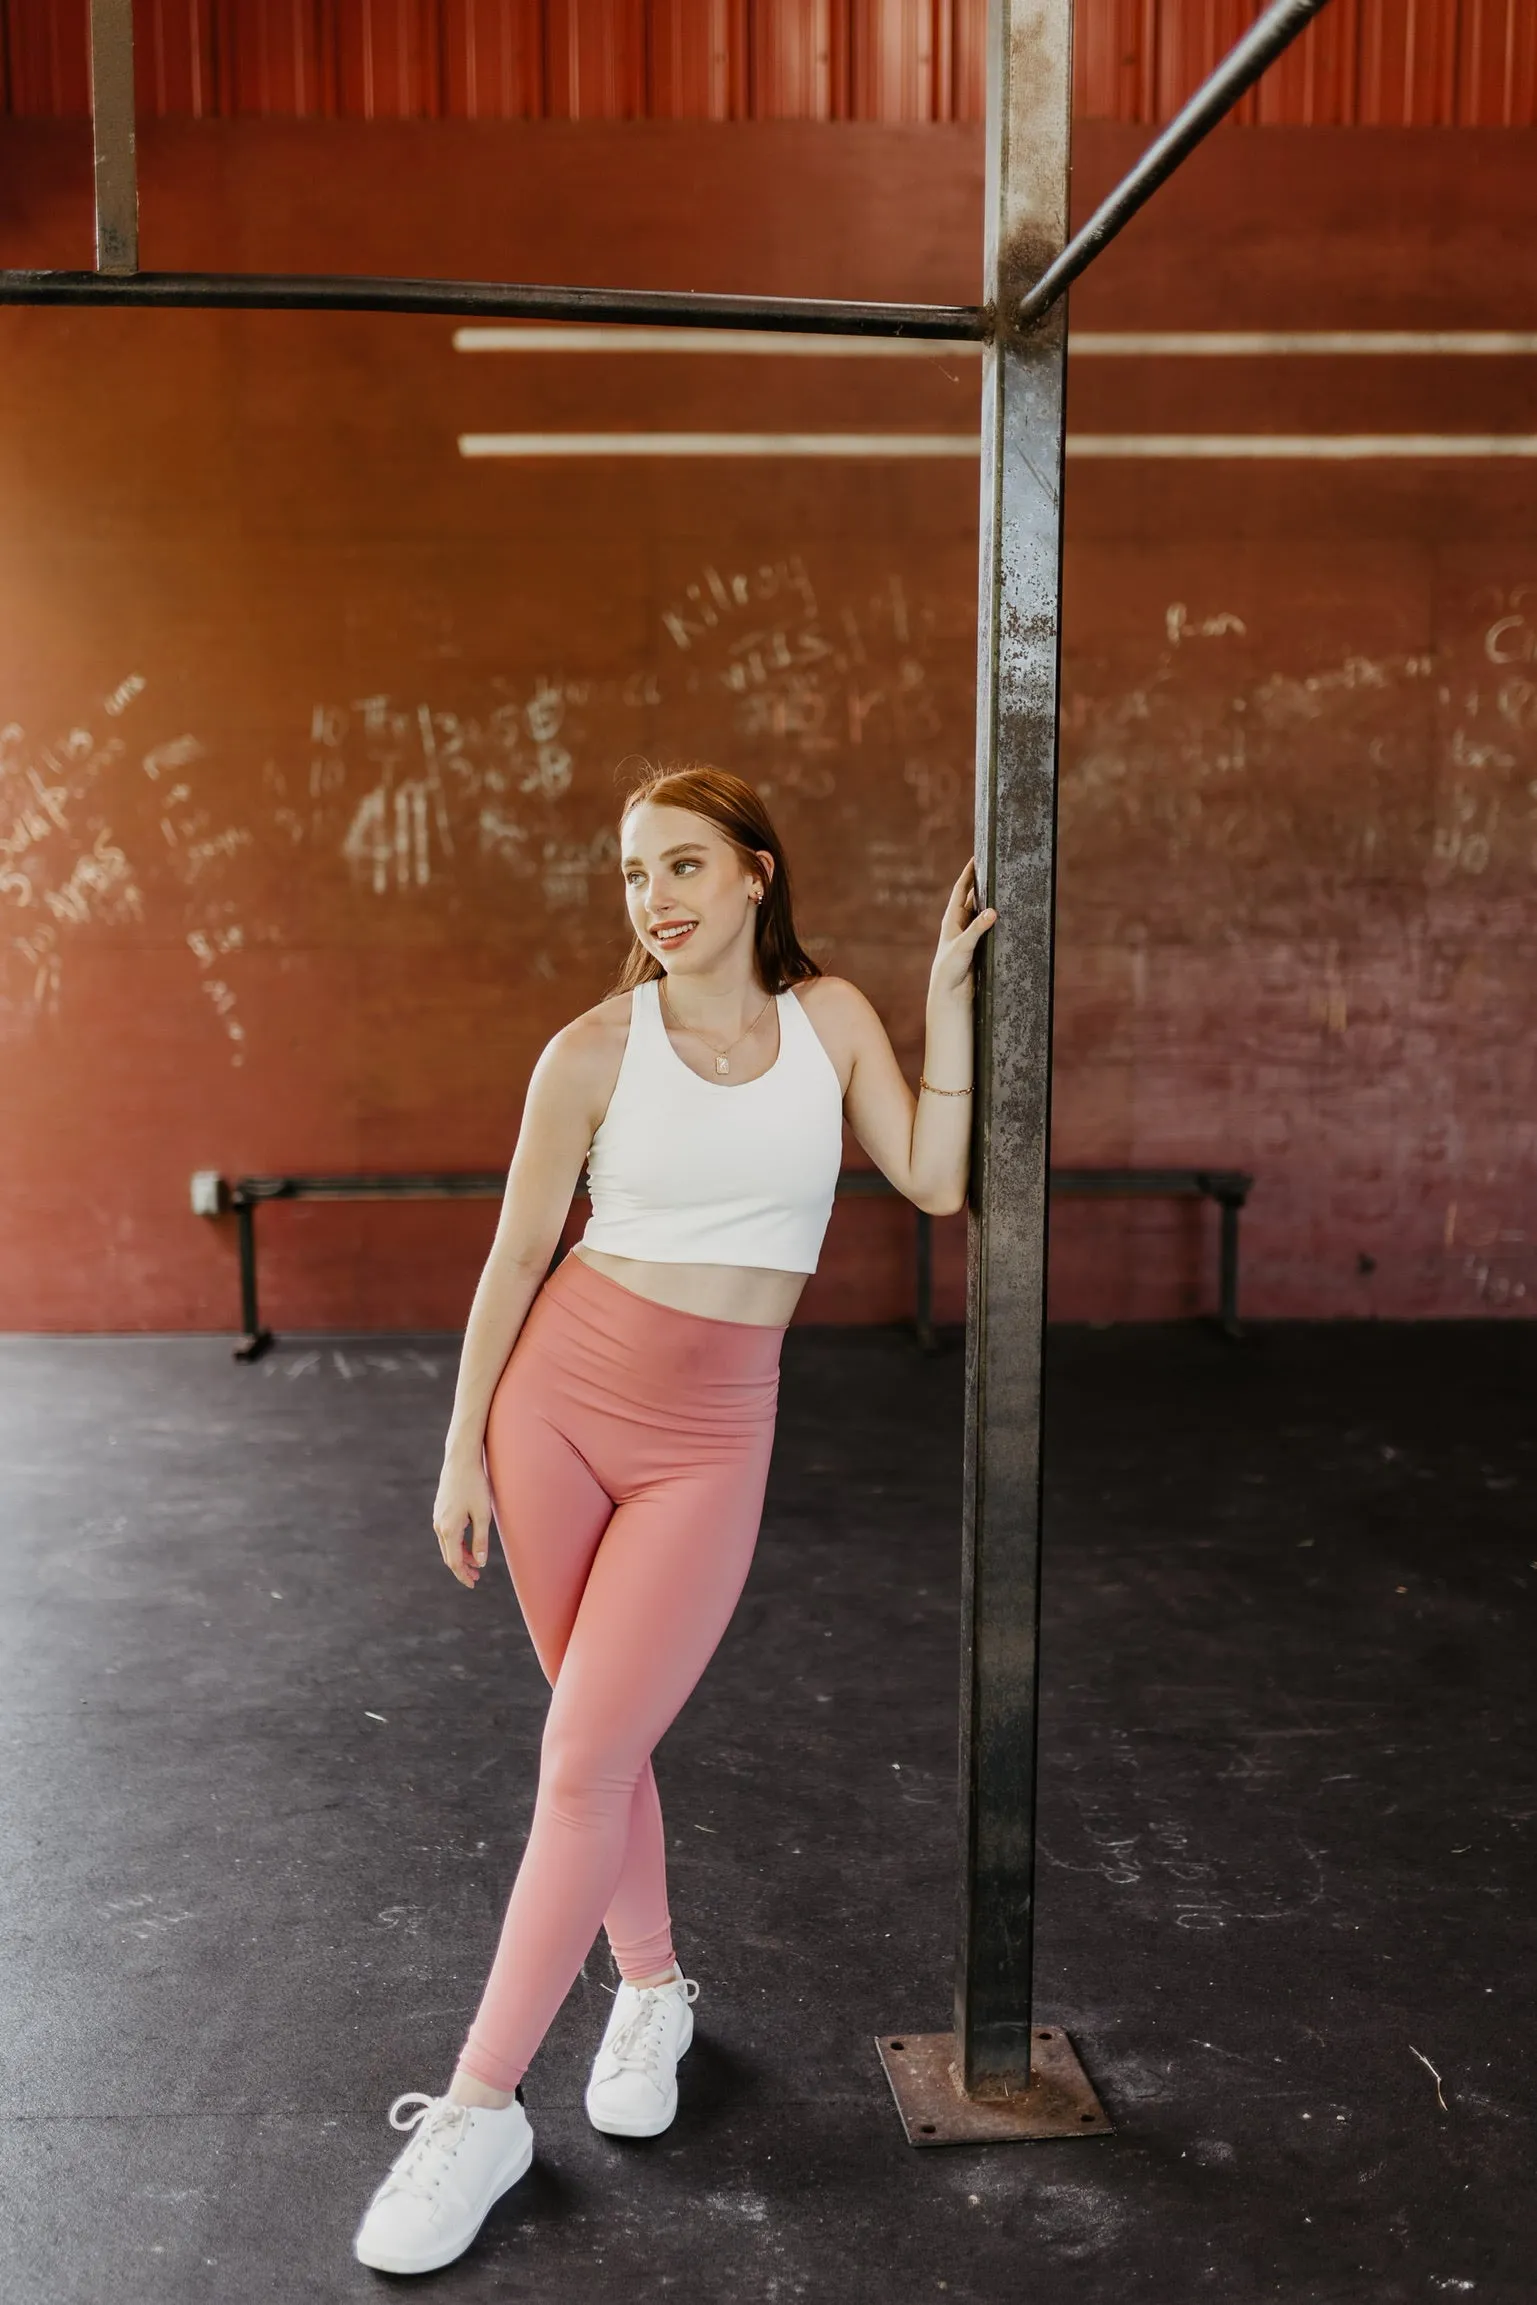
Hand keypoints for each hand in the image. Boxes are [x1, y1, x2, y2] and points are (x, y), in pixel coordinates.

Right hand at [432, 1454, 492, 1589]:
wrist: (460, 1461)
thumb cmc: (475, 1485)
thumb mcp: (482, 1514)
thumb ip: (481, 1539)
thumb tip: (479, 1563)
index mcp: (449, 1529)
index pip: (455, 1561)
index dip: (463, 1575)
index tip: (473, 1584)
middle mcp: (439, 1526)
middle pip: (449, 1556)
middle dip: (462, 1568)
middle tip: (476, 1578)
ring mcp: (438, 1518)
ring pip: (447, 1545)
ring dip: (460, 1556)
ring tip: (475, 1562)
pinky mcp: (440, 1511)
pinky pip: (447, 1534)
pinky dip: (457, 1544)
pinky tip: (468, 1543)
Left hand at [929, 858, 996, 999]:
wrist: (950, 994)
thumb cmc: (949, 969)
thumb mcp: (962, 947)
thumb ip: (977, 929)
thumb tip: (992, 911)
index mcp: (952, 919)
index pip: (961, 890)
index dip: (968, 874)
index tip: (976, 857)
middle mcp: (961, 924)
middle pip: (973, 897)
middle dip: (982, 883)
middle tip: (994, 867)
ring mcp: (970, 934)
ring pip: (982, 912)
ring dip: (991, 900)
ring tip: (1004, 885)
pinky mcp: (979, 946)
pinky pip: (989, 927)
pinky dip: (997, 919)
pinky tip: (1007, 913)